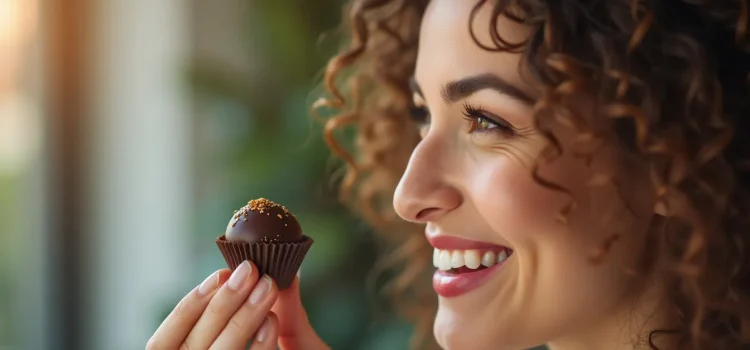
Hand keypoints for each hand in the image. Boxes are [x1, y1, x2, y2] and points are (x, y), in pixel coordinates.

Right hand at [146, 261, 327, 349]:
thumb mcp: (268, 343)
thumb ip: (273, 316)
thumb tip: (284, 275)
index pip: (163, 342)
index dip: (187, 307)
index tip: (216, 275)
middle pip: (192, 345)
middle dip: (221, 303)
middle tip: (249, 271)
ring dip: (241, 318)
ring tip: (267, 287)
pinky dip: (257, 345)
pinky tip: (272, 321)